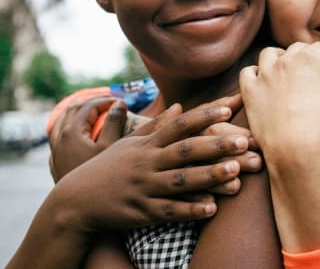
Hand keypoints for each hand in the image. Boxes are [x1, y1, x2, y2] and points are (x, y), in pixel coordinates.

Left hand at [48, 96, 127, 181]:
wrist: (77, 210)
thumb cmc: (99, 178)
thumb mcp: (111, 147)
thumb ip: (114, 122)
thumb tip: (119, 103)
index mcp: (72, 131)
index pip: (88, 106)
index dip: (104, 101)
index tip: (119, 101)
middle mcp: (59, 139)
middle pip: (72, 111)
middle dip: (90, 104)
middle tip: (108, 104)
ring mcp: (55, 152)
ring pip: (60, 123)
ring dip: (76, 115)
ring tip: (90, 114)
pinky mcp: (55, 163)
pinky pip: (58, 139)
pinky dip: (68, 130)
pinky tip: (77, 136)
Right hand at [51, 103, 253, 233]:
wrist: (75, 201)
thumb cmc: (106, 169)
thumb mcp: (128, 143)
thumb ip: (155, 126)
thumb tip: (179, 106)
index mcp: (147, 144)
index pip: (179, 125)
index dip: (204, 116)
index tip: (228, 109)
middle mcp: (147, 163)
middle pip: (185, 151)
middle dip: (216, 145)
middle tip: (245, 141)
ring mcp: (144, 187)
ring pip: (182, 181)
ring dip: (210, 176)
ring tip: (236, 173)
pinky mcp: (142, 212)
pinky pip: (170, 211)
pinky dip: (190, 210)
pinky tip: (212, 209)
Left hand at [239, 42, 319, 156]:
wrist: (294, 146)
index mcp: (309, 59)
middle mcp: (285, 61)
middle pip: (295, 49)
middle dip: (304, 55)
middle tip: (309, 66)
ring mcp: (265, 74)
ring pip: (268, 54)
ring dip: (277, 57)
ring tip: (282, 66)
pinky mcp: (250, 90)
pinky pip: (247, 72)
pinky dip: (253, 73)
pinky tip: (259, 79)